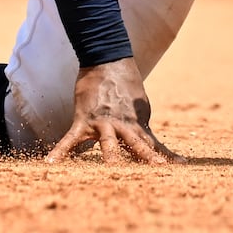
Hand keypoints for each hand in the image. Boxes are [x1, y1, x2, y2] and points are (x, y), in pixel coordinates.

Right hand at [45, 57, 183, 164]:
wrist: (106, 59)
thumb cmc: (124, 85)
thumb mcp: (139, 106)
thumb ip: (141, 126)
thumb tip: (150, 143)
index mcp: (138, 123)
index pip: (154, 144)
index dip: (166, 157)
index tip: (182, 167)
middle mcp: (123, 125)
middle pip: (138, 145)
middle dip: (148, 160)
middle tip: (159, 173)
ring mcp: (103, 123)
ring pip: (109, 143)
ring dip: (111, 157)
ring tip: (112, 172)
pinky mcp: (84, 119)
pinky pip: (70, 139)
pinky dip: (60, 151)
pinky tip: (51, 163)